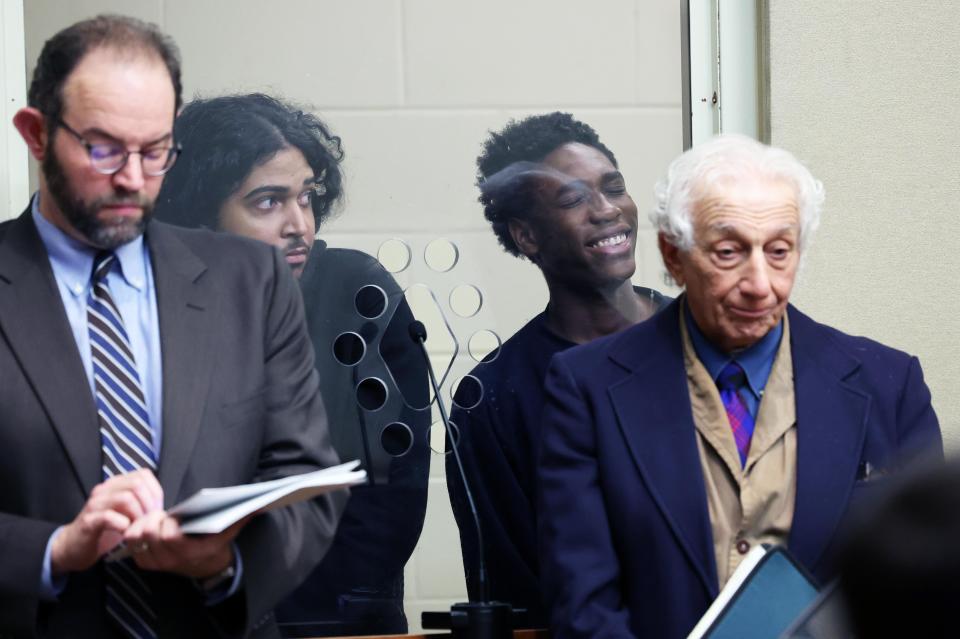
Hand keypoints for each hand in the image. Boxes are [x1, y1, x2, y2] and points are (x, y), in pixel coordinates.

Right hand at [51, 469, 162, 574]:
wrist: (73, 547)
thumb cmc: (105, 531)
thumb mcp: (127, 513)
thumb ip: (142, 504)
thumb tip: (163, 506)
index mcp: (116, 485)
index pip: (144, 475)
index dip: (155, 492)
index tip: (157, 510)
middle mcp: (105, 490)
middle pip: (137, 484)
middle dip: (149, 504)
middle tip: (149, 521)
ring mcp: (95, 504)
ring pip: (125, 498)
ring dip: (138, 515)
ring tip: (138, 528)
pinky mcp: (88, 521)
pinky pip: (109, 517)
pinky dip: (122, 525)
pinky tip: (124, 533)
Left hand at [124, 512, 248, 578]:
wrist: (209, 568)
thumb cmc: (217, 544)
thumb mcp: (230, 531)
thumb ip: (242, 517)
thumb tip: (258, 506)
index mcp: (190, 552)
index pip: (168, 535)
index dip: (168, 522)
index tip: (174, 515)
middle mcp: (171, 560)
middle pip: (147, 534)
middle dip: (151, 519)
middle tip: (161, 513)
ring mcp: (157, 563)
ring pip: (134, 539)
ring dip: (141, 525)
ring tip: (153, 518)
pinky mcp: (147, 563)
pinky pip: (131, 546)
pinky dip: (135, 533)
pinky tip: (147, 526)